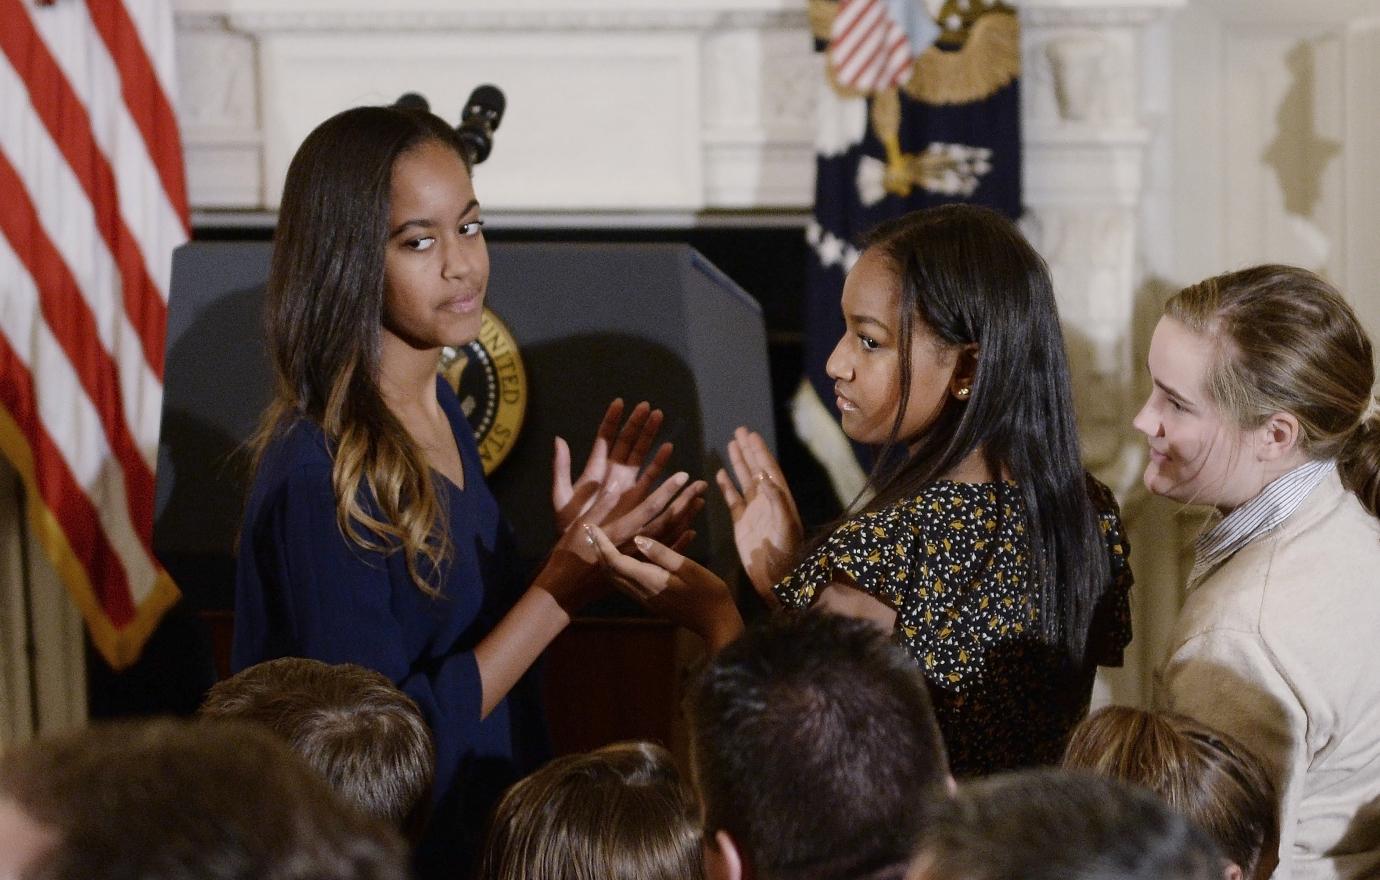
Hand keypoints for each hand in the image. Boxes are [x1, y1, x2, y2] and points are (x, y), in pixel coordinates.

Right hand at [536, 468, 704, 614]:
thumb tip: (615, 483)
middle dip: (684, 502)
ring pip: (669, 538)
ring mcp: (639, 560)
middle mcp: (634, 546)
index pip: (649, 508)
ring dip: (686, 519)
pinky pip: (664, 557)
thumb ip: (598, 505)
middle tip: (700, 485)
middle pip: (666, 522)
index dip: (667, 491)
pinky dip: (680, 543)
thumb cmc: (568, 553)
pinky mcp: (639, 570)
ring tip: (700, 500)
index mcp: (618, 532)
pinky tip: (692, 531)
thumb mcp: (575, 525)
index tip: (682, 475)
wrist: (566, 589)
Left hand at [552, 399, 671, 533]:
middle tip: (648, 405)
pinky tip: (667, 448)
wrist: (582, 551)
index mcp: (594, 469)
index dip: (612, 420)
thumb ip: (561, 468)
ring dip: (650, 436)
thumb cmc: (570, 525)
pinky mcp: (637, 498)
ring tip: (659, 417)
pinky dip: (658, 462)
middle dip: (637, 423)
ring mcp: (627, 484)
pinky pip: (650, 476)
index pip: (605, 438)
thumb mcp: (560, 497)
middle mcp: (613, 473)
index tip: (620, 402)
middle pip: (627, 442)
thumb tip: (558, 438)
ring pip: (640, 454)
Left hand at [588, 526, 743, 651]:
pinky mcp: (651, 602)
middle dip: (597, 551)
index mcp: (650, 581)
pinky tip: (621, 558)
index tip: (592, 527)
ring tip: (600, 542)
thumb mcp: (689, 568)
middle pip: (609, 572)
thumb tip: (638, 540)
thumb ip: (662, 554)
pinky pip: (626, 584)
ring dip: (605, 560)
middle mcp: (642, 592)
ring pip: (615, 580)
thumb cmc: (709, 593)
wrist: (716, 624)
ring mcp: (645, 600)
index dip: (602, 544)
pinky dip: (617, 569)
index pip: (616, 561)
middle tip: (589, 531)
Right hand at [716, 427, 802, 603]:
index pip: (769, 470)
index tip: (751, 435)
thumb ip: (778, 502)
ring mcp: (754, 512)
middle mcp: (767, 502)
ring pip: (744, 482)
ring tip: (731, 444)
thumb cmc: (786, 555)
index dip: (760, 452)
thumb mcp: (786, 527)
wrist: (776, 580)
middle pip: (757, 470)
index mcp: (780, 499)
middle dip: (749, 451)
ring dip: (738, 464)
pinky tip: (720, 474)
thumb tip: (766, 478)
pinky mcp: (741, 525)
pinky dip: (727, 487)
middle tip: (740, 431)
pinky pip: (733, 501)